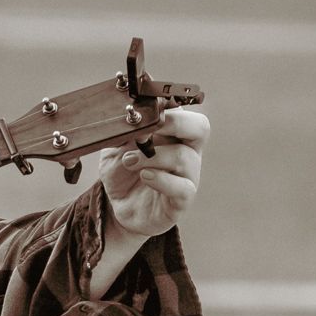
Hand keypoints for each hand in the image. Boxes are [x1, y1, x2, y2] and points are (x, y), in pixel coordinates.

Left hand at [98, 107, 208, 239]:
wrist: (119, 207)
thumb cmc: (123, 173)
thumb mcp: (115, 148)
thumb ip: (122, 133)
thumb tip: (125, 117)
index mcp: (174, 135)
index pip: (185, 111)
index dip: (168, 107)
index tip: (143, 110)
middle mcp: (187, 153)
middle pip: (200, 127)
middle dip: (175, 122)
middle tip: (148, 130)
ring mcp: (187, 177)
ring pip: (185, 157)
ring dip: (153, 156)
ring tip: (129, 161)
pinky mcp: (181, 201)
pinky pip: (182, 188)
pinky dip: (163, 180)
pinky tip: (145, 176)